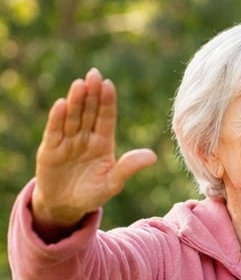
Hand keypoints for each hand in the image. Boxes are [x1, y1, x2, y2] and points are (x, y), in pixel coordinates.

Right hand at [33, 68, 156, 230]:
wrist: (67, 205)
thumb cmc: (93, 192)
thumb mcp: (113, 182)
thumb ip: (129, 168)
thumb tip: (152, 156)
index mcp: (103, 143)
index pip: (106, 119)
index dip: (107, 102)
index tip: (109, 85)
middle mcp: (85, 138)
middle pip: (89, 112)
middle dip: (92, 94)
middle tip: (94, 74)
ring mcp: (67, 141)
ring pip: (73, 117)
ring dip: (76, 101)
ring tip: (80, 84)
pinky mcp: (50, 149)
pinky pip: (55, 131)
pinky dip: (58, 118)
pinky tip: (62, 104)